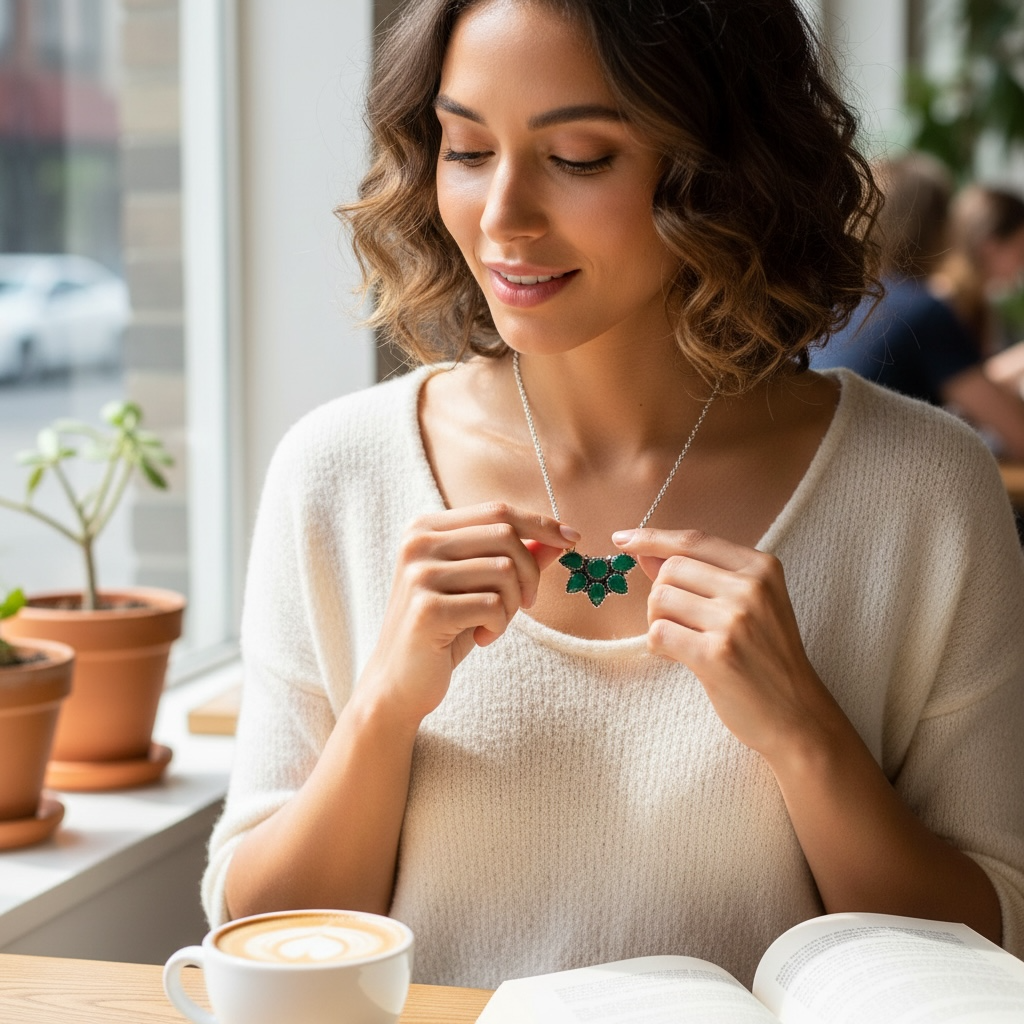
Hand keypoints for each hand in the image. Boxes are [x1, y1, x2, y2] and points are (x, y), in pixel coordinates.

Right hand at [363, 503, 576, 723]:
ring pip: (504, 570)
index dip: (540, 523)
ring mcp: (419, 574)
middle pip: (505, 535)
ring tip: (492, 624)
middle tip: (526, 603)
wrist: (399, 681)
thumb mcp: (480, 587)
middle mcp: (418, 543)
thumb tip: (561, 538)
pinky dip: (498, 625)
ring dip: (512, 605)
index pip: (497, 511)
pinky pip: (492, 605)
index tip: (573, 539)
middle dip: (530, 572)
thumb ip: (515, 558)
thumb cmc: (444, 630)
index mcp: (425, 527)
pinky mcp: (427, 609)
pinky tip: (480, 638)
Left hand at [612, 528, 834, 759]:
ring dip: (658, 621)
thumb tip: (647, 552)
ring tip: (682, 642)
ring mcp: (735, 620)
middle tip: (679, 624)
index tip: (623, 540)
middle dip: (661, 595)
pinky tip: (678, 657)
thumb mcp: (748, 605)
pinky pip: (658, 633)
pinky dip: (658, 646)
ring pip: (659, 598)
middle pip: (671, 568)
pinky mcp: (717, 654)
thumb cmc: (766, 659)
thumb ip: (700, 574)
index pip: (693, 540)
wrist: (797, 716)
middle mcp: (751, 587)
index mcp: (761, 567)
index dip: (653, 538)